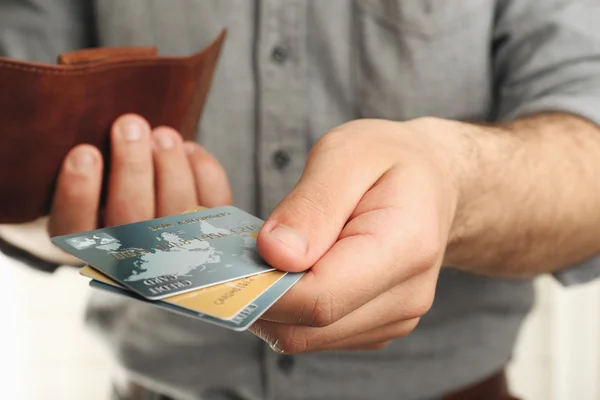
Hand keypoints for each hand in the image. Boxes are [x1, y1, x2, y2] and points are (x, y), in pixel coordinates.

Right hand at [49, 114, 231, 235]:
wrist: (152, 219)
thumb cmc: (112, 193)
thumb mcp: (86, 187)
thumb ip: (89, 167)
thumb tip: (112, 130)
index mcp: (88, 245)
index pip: (77, 229)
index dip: (79, 193)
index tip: (84, 152)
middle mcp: (132, 256)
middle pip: (132, 218)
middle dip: (132, 166)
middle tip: (130, 124)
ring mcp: (176, 248)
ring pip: (176, 211)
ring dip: (170, 166)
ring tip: (162, 134)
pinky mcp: (212, 231)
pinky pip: (214, 204)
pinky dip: (204, 171)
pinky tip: (187, 149)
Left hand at [251, 118, 465, 352]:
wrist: (433, 183)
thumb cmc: (389, 159)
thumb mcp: (348, 153)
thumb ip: (312, 203)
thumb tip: (274, 254)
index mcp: (404, 248)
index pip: (320, 298)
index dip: (262, 285)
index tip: (229, 255)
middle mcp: (404, 298)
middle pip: (304, 328)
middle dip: (255, 294)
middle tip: (237, 248)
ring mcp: (391, 320)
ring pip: (301, 337)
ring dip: (269, 301)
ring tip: (271, 249)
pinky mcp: (372, 326)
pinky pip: (313, 332)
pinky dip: (287, 306)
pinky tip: (293, 266)